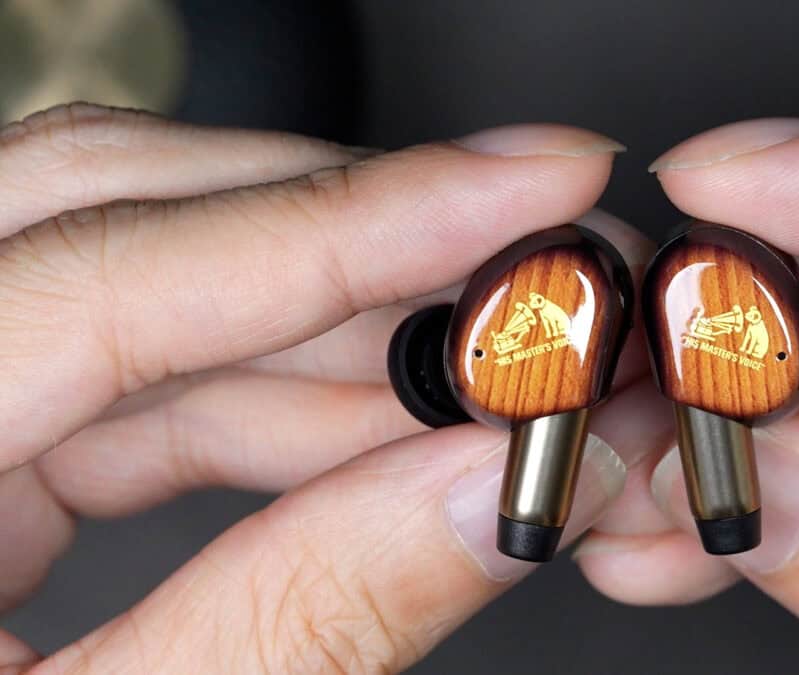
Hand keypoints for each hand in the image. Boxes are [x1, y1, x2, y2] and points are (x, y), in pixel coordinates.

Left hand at [0, 106, 661, 671]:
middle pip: (120, 214)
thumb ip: (305, 617)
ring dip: (347, 329)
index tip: (524, 189)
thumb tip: (492, 494)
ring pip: (151, 283)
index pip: (106, 273)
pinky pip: (147, 375)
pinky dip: (289, 397)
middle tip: (530, 265)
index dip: (351, 223)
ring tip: (495, 373)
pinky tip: (400, 431)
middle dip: (361, 237)